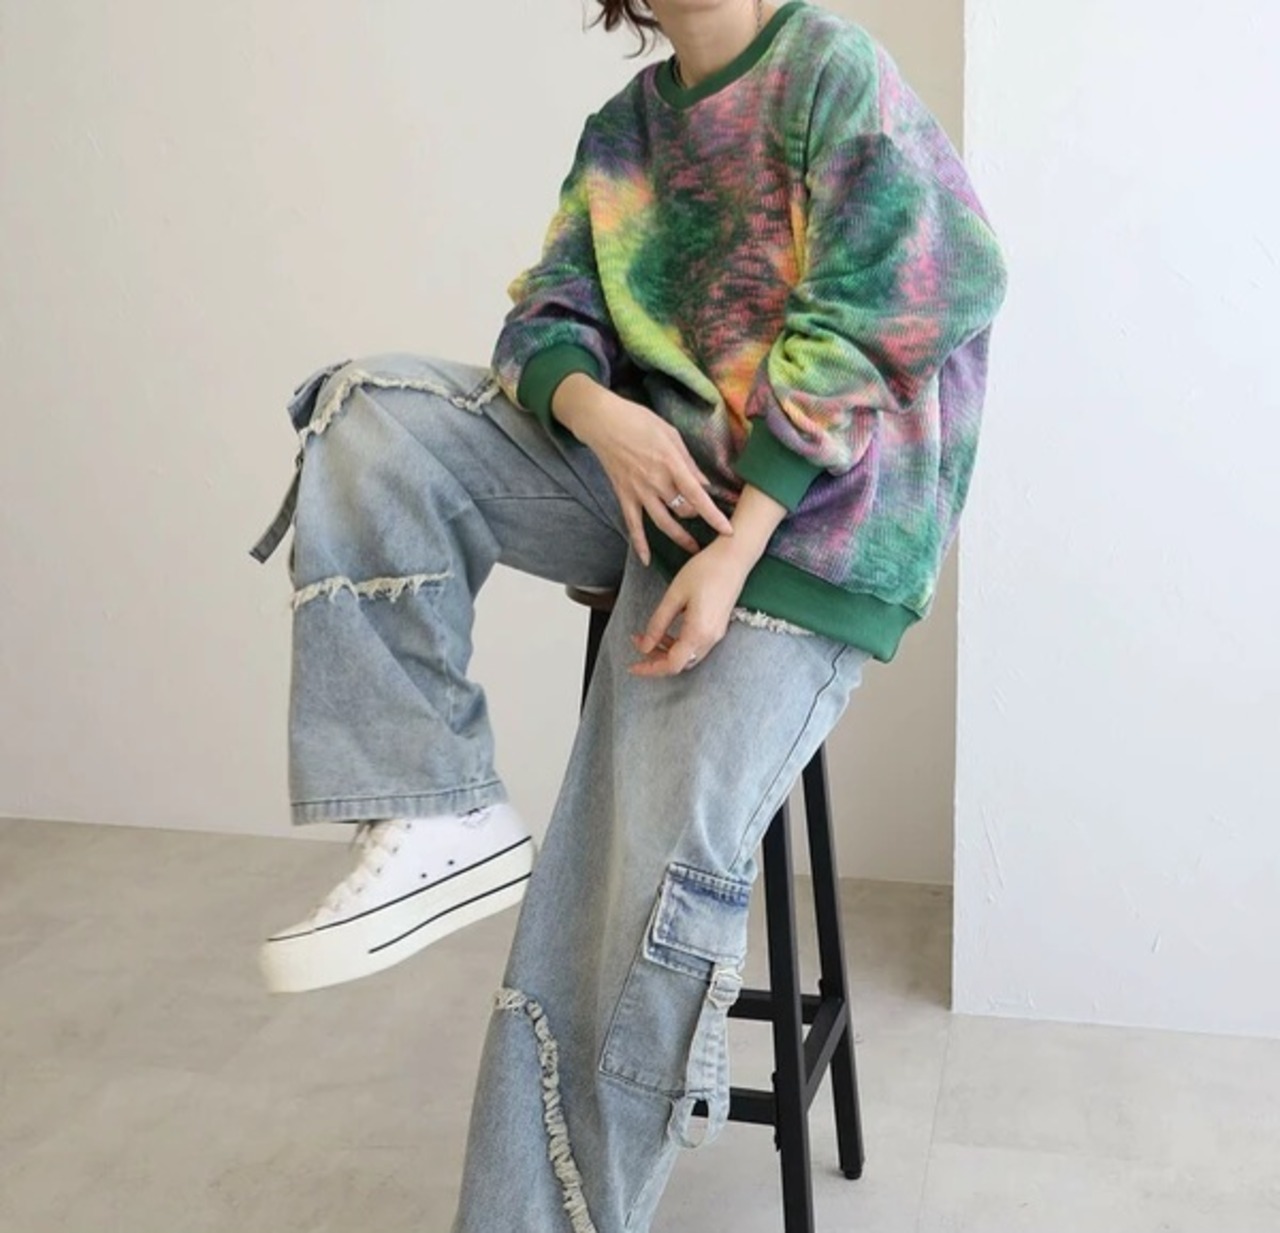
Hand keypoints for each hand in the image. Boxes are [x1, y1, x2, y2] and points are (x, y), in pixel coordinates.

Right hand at [554, 381, 733, 564]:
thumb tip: (703, 483)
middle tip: (706, 520)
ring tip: (693, 549)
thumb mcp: (670, 434)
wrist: (602, 422)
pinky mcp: (624, 495)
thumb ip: (688, 461)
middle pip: (683, 510)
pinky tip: (646, 560)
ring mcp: (638, 491)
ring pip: (663, 522)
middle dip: (697, 517)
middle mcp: (655, 481)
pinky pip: (633, 525)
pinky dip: (639, 543)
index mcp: (671, 463)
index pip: (697, 496)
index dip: (713, 516)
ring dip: (679, 537)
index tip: (728, 531)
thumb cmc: (638, 421)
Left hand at [629, 537, 754, 676]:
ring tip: (647, 635)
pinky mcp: (718, 627)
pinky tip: (666, 630)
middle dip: (655, 659)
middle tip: (637, 643)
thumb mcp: (674, 596)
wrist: (734, 557)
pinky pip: (695, 645)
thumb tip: (644, 646)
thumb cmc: (706, 570)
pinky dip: (678, 643)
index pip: (672, 665)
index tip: (633, 666)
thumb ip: (658, 624)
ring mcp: (716, 634)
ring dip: (666, 651)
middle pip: (680, 664)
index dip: (650, 669)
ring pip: (687, 656)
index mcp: (698, 632)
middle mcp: (710, 638)